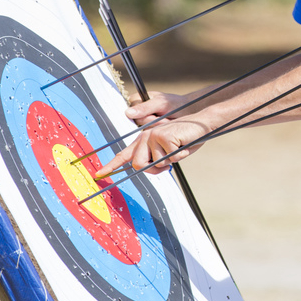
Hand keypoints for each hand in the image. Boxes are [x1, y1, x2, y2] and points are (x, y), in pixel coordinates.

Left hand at [94, 117, 209, 177]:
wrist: (201, 125)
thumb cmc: (186, 140)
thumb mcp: (168, 152)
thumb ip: (155, 159)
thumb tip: (145, 169)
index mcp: (144, 140)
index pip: (124, 155)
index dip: (111, 166)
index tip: (99, 174)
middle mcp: (145, 136)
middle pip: (138, 165)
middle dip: (153, 169)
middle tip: (168, 164)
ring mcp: (153, 136)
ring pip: (154, 164)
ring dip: (169, 162)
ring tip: (177, 149)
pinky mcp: (162, 137)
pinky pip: (168, 159)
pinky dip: (178, 156)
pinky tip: (182, 145)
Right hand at [124, 91, 189, 126]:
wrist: (187, 112)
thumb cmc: (174, 103)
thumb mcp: (160, 103)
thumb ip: (145, 108)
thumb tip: (128, 113)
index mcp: (138, 100)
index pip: (129, 108)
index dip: (140, 112)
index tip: (152, 112)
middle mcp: (139, 111)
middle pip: (137, 120)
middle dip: (151, 119)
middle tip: (162, 115)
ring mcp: (144, 120)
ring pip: (144, 127)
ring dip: (157, 124)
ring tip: (166, 119)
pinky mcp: (150, 128)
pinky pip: (150, 133)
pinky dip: (159, 129)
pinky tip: (166, 124)